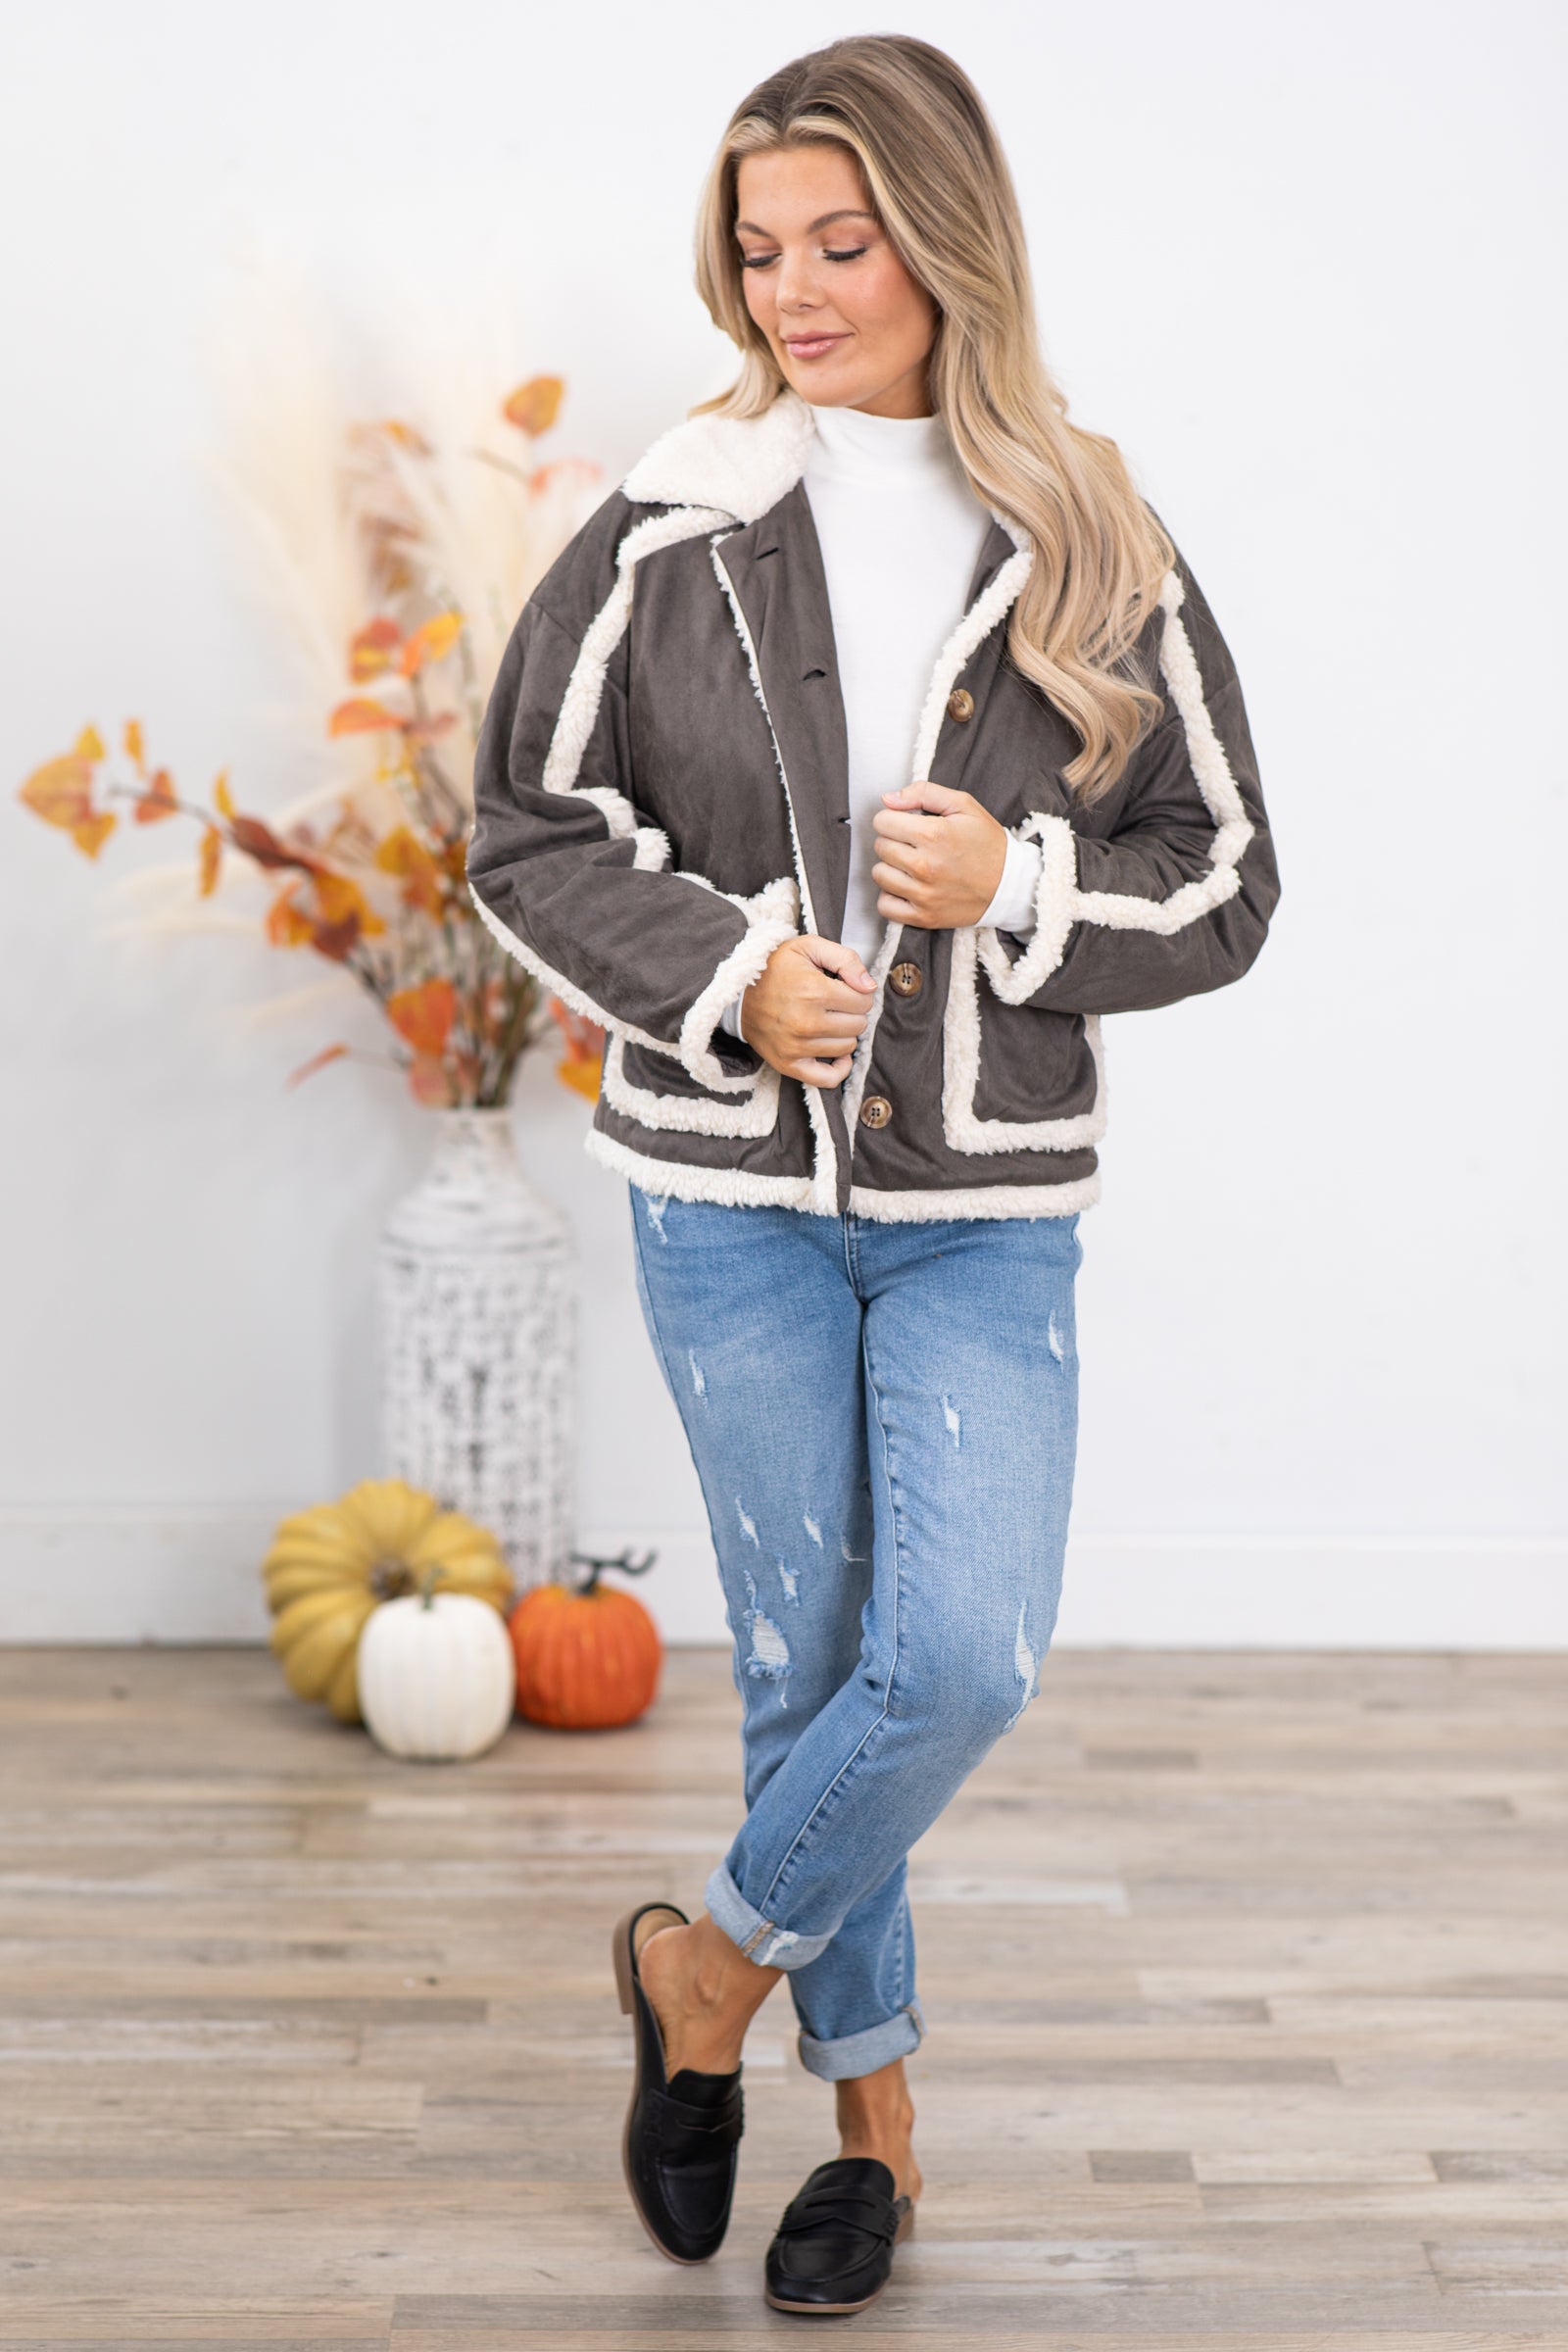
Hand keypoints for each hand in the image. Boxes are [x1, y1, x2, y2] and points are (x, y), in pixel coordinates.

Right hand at [741, 934, 875, 1088]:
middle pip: (858, 1025)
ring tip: (828, 1020)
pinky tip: (837, 1053)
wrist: (736, 993)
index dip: (859, 992)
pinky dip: (839, 1068)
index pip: (863, 1001)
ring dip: (844, 1034)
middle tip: (835, 1003)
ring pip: (848, 1047)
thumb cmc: (775, 968)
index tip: (844, 987)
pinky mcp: (788, 1064)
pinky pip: (828, 1078)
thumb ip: (845, 959)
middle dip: (853, 1012)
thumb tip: (869, 987)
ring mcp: (796, 1046)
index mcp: (813, 991)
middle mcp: (806, 1022)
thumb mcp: (809, 947)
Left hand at [872, 780, 1007, 928]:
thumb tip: (887, 799)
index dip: (893, 818)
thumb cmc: (986, 842)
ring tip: (912, 865)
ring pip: (879, 874)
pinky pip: (885, 906)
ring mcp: (923, 894)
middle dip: (893, 840)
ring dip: (891, 867)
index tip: (908, 824)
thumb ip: (923, 793)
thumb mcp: (963, 805)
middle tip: (915, 845)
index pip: (882, 821)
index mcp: (933, 834)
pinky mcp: (923, 917)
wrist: (1010, 885)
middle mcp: (925, 866)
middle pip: (880, 846)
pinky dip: (891, 896)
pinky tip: (908, 887)